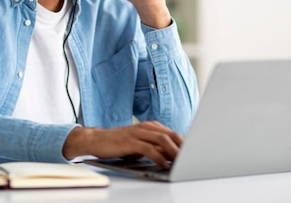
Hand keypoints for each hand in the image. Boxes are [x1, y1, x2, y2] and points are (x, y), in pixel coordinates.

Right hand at [63, 121, 182, 168]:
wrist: (96, 139)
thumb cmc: (119, 143)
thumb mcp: (140, 143)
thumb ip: (155, 147)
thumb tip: (171, 157)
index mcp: (150, 126)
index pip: (172, 133)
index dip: (184, 143)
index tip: (193, 153)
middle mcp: (146, 127)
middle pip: (171, 135)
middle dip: (183, 147)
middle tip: (192, 158)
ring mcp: (138, 133)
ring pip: (162, 140)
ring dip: (173, 151)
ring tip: (181, 162)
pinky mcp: (130, 141)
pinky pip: (148, 149)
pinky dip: (158, 157)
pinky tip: (163, 164)